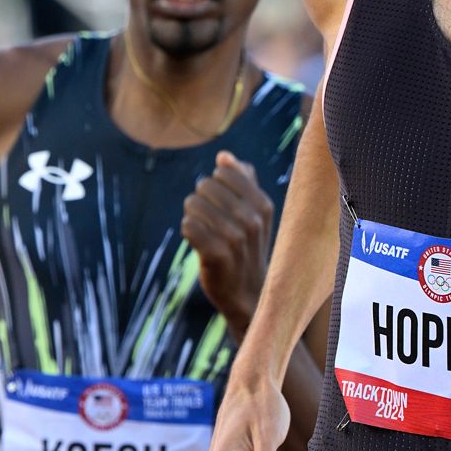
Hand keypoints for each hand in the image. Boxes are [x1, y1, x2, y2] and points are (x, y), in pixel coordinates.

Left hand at [181, 153, 273, 331]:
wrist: (248, 294)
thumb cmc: (247, 248)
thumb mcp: (255, 214)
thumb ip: (243, 181)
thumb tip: (224, 156)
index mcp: (263, 204)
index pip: (223, 171)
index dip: (214, 184)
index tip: (220, 203)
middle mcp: (252, 220)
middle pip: (204, 185)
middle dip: (200, 200)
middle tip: (208, 219)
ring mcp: (236, 238)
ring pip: (193, 204)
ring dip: (192, 216)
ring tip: (203, 231)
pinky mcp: (217, 255)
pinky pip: (188, 226)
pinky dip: (188, 232)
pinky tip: (197, 243)